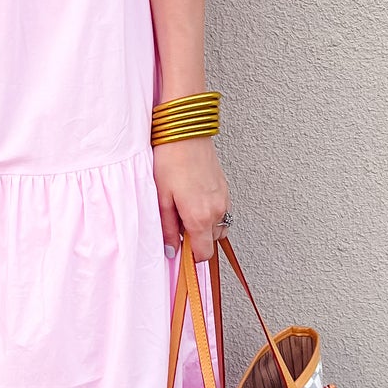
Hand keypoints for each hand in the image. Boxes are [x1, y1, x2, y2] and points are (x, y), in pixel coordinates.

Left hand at [153, 136, 228, 262]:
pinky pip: (222, 211)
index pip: (204, 253)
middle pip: (211, 241)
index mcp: (200, 217)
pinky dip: (210, 213)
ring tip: (185, 210)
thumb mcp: (162, 198)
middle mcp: (217, 211)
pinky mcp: (225, 189)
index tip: (180, 250)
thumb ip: (167, 228)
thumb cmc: (171, 161)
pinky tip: (193, 198)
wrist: (186, 132)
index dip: (191, 256)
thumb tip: (171, 249)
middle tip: (177, 223)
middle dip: (196, 239)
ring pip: (218, 227)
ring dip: (204, 226)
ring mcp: (224, 199)